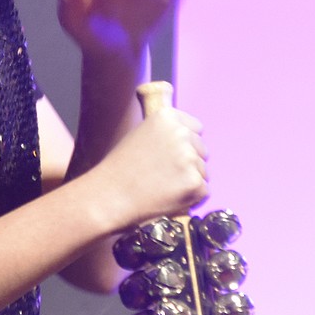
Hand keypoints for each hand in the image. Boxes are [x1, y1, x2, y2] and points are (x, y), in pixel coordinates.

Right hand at [95, 108, 209, 231]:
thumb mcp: (140, 135)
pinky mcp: (195, 183)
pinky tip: (168, 195)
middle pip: (202, 149)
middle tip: (162, 172)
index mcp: (166, 118)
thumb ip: (166, 132)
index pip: (196, 127)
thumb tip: (190, 137)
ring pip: (203, 171)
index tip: (170, 153)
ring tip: (162, 184)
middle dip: (189, 161)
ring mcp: (189, 158)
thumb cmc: (122, 167)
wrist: (110, 195)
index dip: (185, 142)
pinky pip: (203, 190)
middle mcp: (180, 134)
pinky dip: (190, 196)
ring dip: (189, 179)